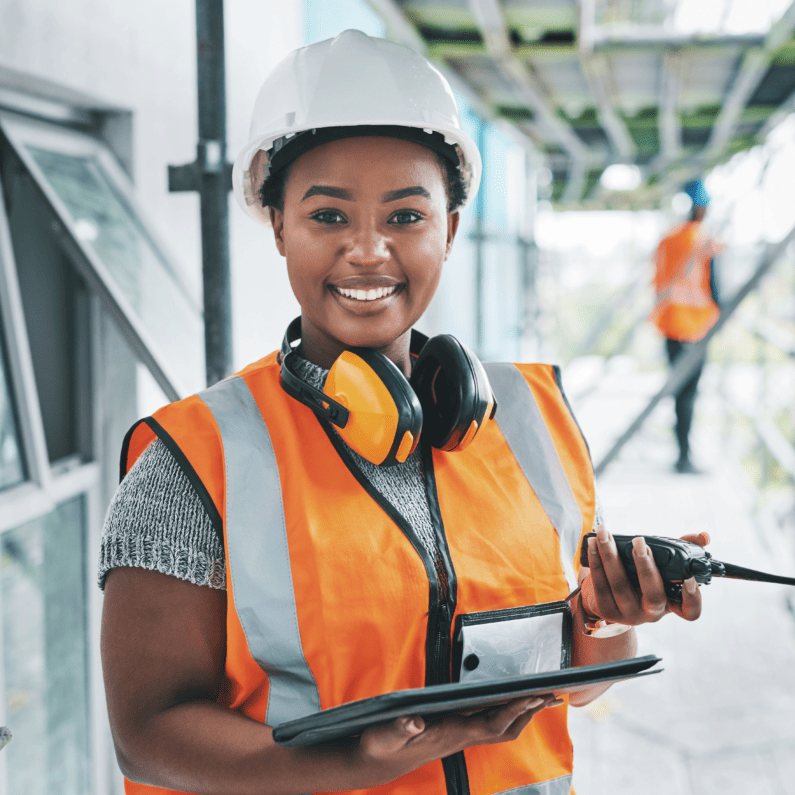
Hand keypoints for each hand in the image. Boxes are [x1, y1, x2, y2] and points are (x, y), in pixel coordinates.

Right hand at [354, 695, 560, 785]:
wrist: (376, 762)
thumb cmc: (380, 746)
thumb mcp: (383, 736)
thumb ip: (398, 728)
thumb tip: (414, 720)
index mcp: (450, 733)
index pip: (491, 723)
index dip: (514, 709)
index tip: (534, 695)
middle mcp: (461, 735)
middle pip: (505, 727)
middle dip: (529, 711)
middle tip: (552, 694)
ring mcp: (459, 734)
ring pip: (500, 726)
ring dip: (522, 712)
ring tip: (541, 697)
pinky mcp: (455, 730)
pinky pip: (489, 721)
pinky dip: (505, 710)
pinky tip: (509, 701)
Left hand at [579, 527, 709, 624]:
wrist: (605, 600)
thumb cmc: (637, 579)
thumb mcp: (659, 568)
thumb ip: (680, 549)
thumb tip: (704, 536)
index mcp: (670, 603)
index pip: (690, 612)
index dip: (693, 598)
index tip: (688, 578)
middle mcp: (651, 613)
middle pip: (653, 594)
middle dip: (646, 565)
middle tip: (639, 541)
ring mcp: (628, 614)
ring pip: (620, 585)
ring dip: (611, 555)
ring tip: (605, 534)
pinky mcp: (606, 610)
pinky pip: (600, 584)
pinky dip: (596, 561)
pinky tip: (592, 544)